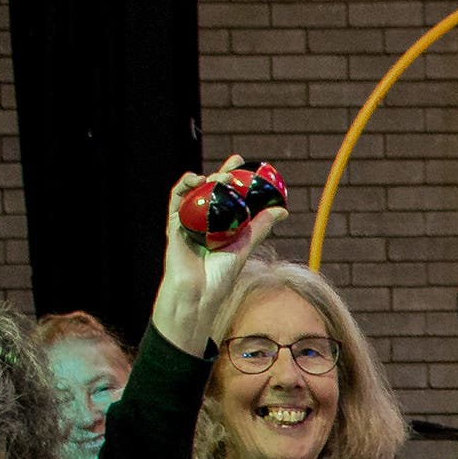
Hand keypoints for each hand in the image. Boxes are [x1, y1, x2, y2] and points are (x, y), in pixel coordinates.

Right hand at [149, 155, 280, 355]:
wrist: (199, 294)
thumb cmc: (219, 276)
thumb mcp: (243, 246)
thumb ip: (259, 227)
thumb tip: (282, 209)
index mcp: (220, 225)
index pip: (227, 196)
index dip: (235, 178)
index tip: (245, 164)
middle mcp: (204, 221)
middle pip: (211, 190)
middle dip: (222, 172)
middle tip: (234, 164)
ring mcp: (188, 222)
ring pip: (195, 192)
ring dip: (206, 178)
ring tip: (221, 176)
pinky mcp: (175, 225)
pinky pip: (176, 201)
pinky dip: (183, 187)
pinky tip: (196, 180)